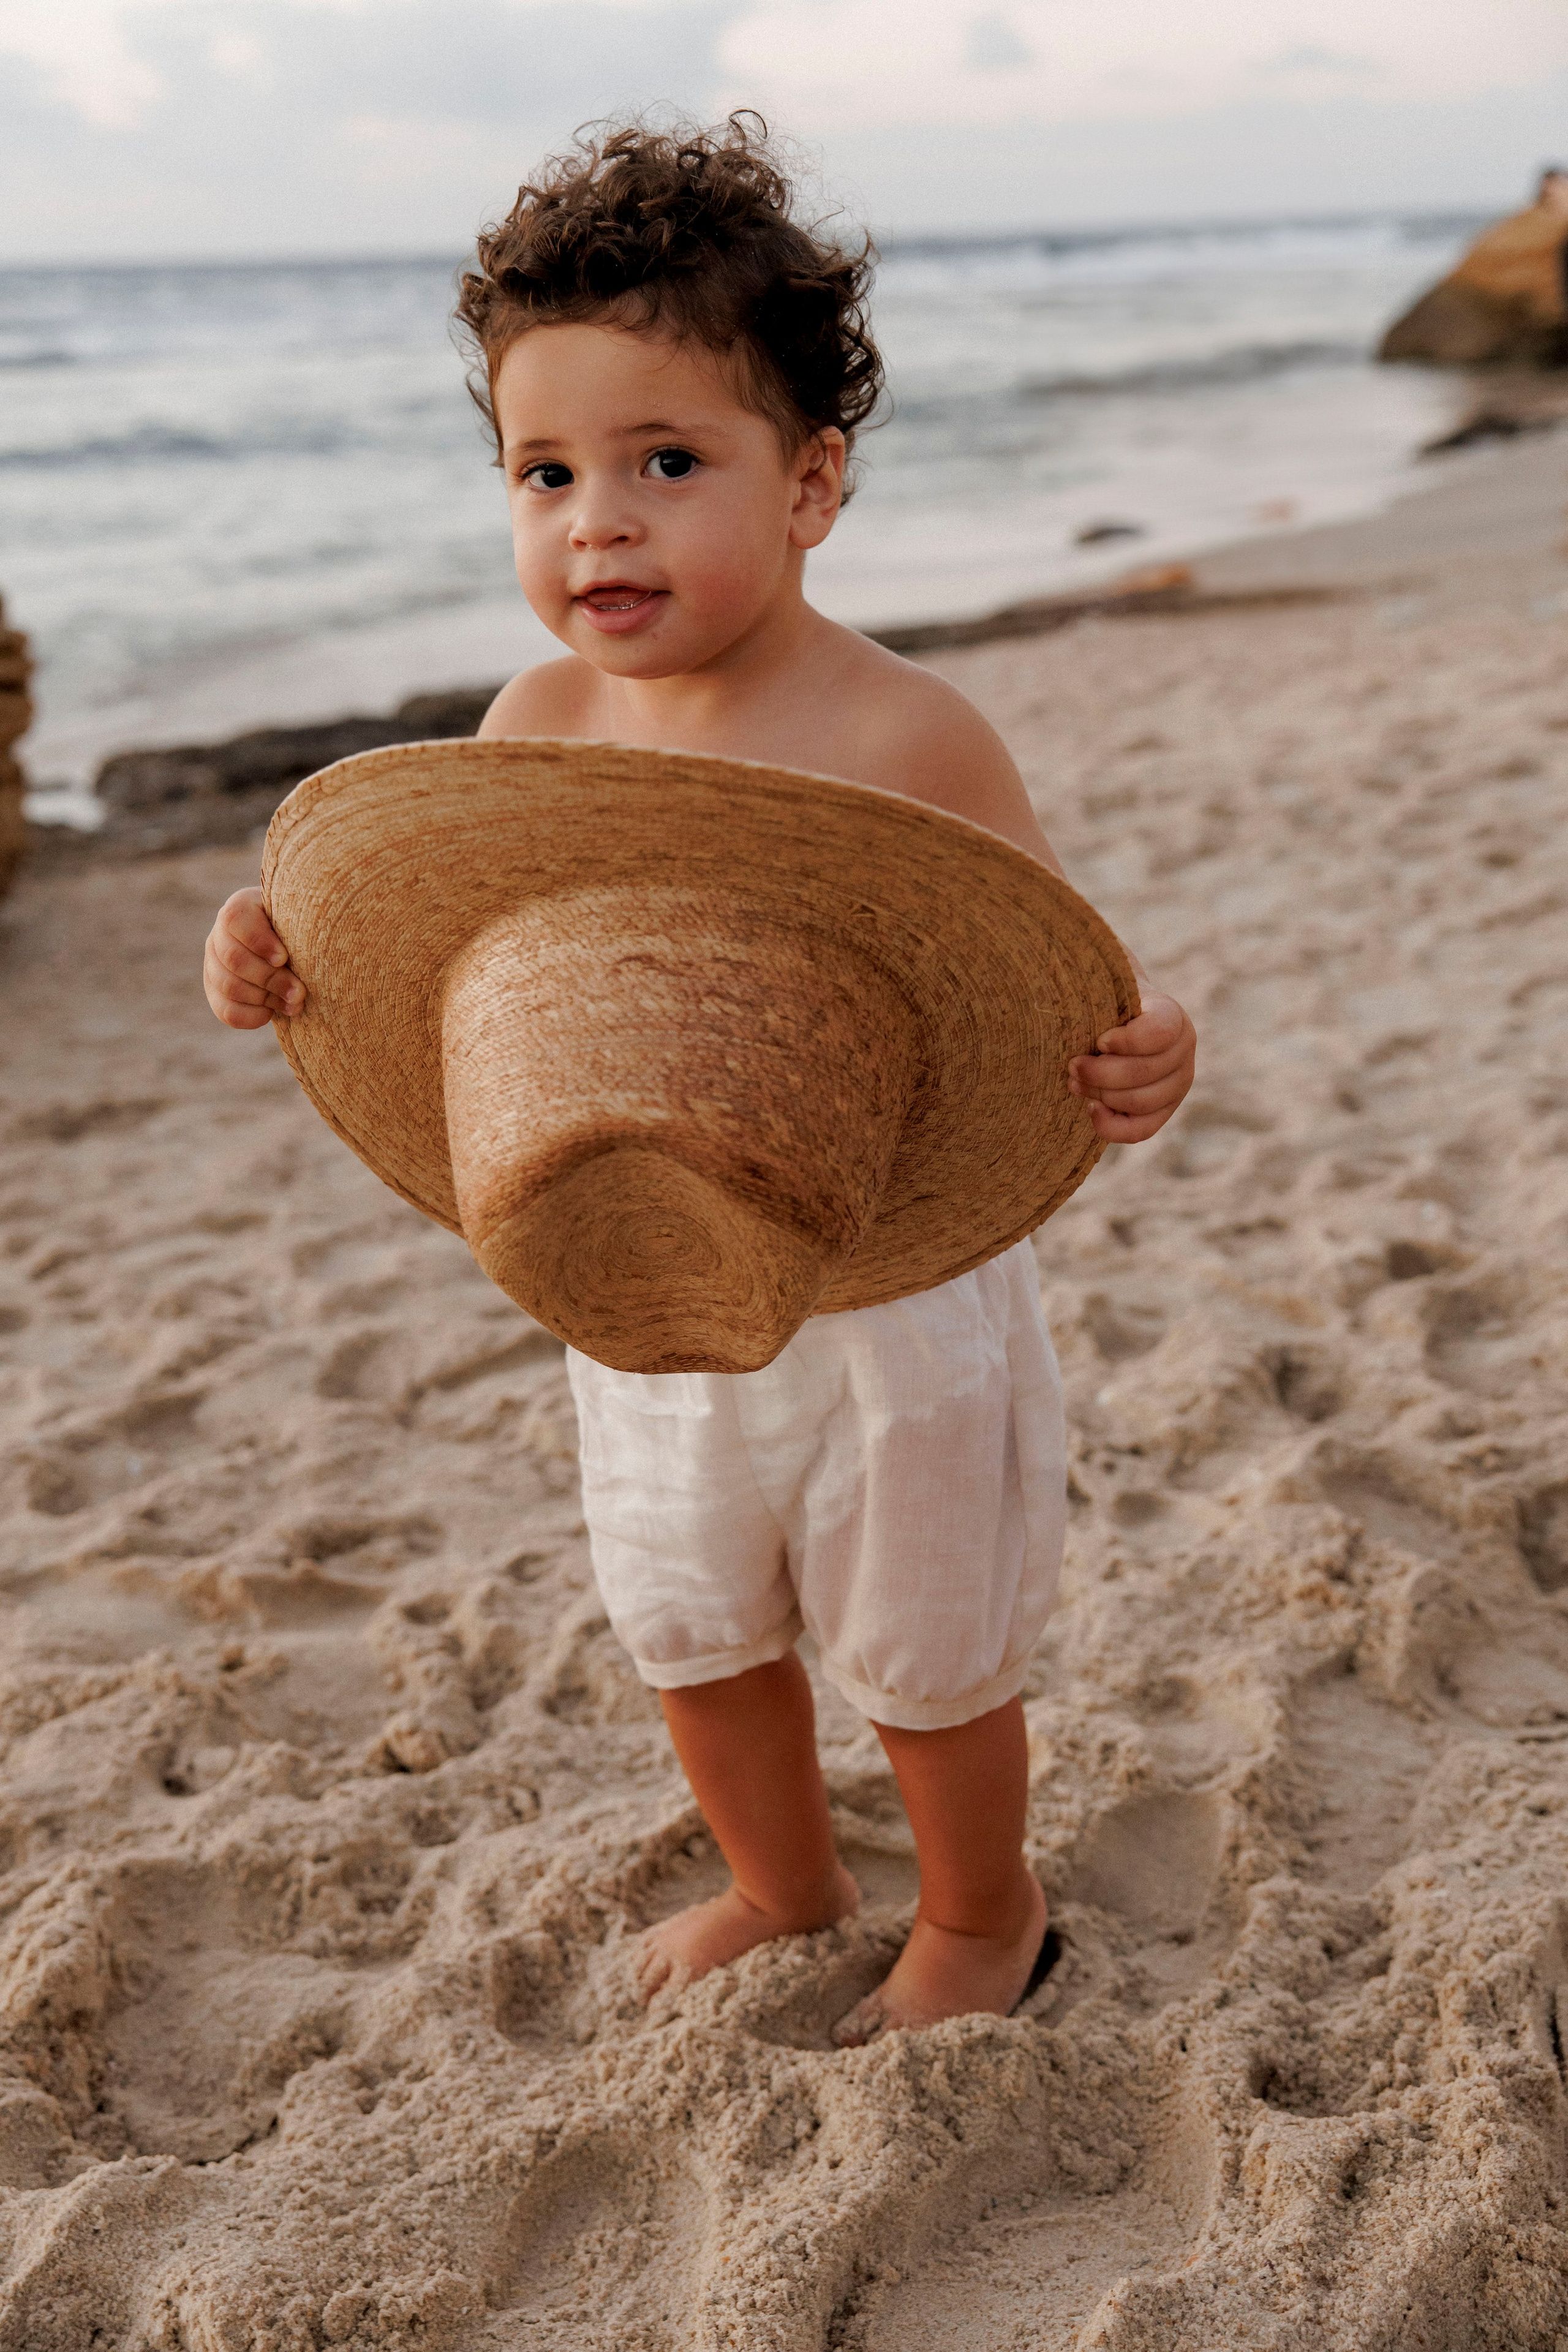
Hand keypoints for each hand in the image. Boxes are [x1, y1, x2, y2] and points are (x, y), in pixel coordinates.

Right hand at [203, 886, 304, 1029]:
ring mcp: (213, 966)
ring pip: (230, 987)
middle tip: (300, 992)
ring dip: (266, 999)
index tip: (284, 958)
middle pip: (234, 959)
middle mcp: (219, 935)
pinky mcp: (216, 993)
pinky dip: (252, 1016)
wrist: (294, 950)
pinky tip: (273, 1013)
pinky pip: (227, 1011)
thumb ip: (305, 922)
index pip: (235, 919)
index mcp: (240, 908)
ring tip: (295, 1004)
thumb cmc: (302, 930)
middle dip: (271, 979)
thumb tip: (300, 952)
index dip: (259, 941)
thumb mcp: (303, 919)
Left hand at [1068, 992, 1194, 1143]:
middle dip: (1099, 1073)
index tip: (1098, 1040)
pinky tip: (1091, 1109)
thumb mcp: (1102, 988)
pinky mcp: (1164, 1111)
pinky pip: (1141, 1130)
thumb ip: (1091, 981)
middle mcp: (1184, 1050)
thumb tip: (1062, 958)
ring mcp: (1178, 1084)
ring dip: (1100, 1095)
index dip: (1125, 1041)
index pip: (1159, 1032)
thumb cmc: (1102, 1003)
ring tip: (1074, 1082)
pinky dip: (1112, 1127)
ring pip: (1140, 1102)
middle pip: (1144, 1073)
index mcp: (1172, 1016)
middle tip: (1071, 1065)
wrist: (1111, 1024)